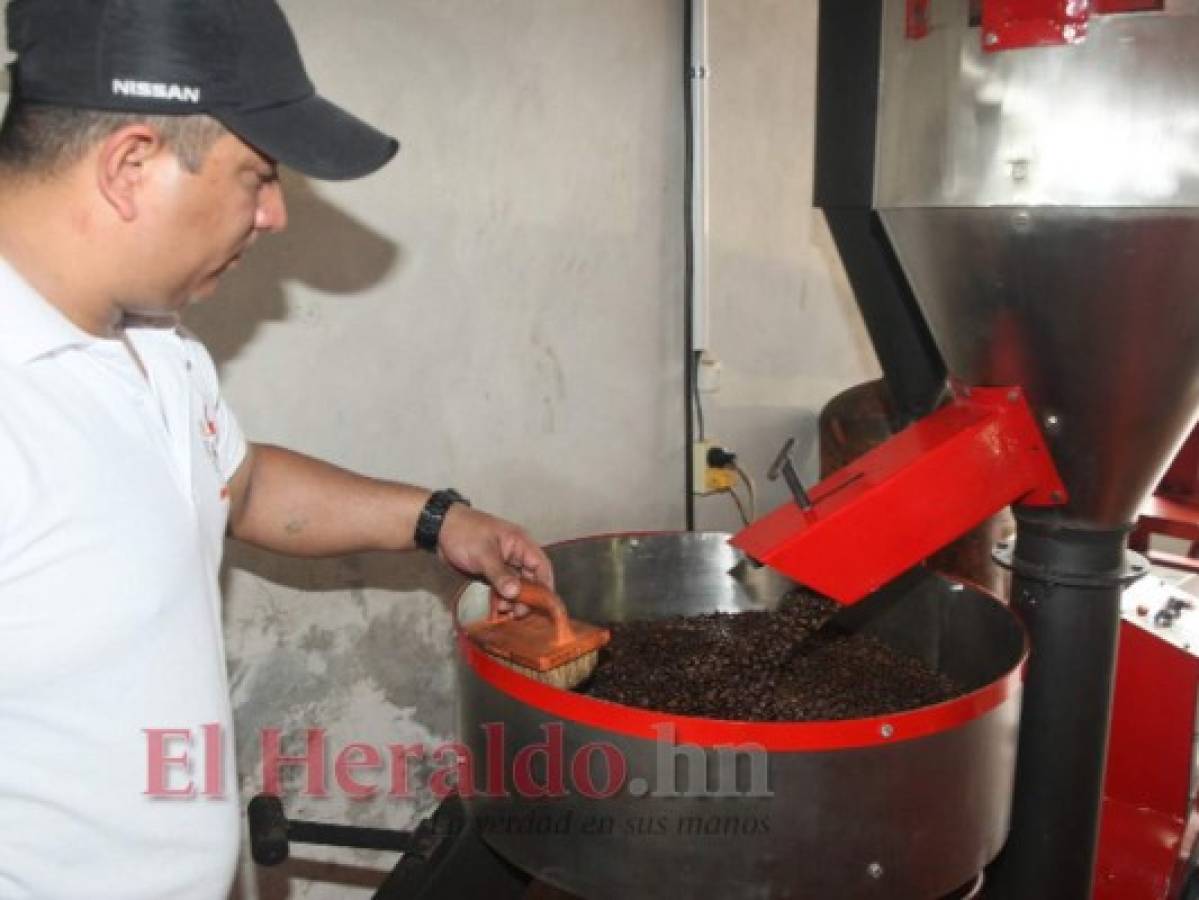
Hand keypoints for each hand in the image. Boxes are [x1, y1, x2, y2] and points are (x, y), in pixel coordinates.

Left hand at [436, 504, 553, 604]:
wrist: (438, 528)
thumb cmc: (464, 533)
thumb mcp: (483, 554)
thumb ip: (500, 574)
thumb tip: (515, 594)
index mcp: (520, 544)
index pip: (541, 566)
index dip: (545, 586)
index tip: (543, 606)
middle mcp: (516, 555)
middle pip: (531, 579)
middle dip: (527, 597)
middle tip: (518, 613)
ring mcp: (504, 564)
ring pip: (516, 586)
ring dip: (513, 600)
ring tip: (504, 610)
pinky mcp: (491, 572)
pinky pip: (502, 588)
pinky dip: (502, 598)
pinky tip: (498, 608)